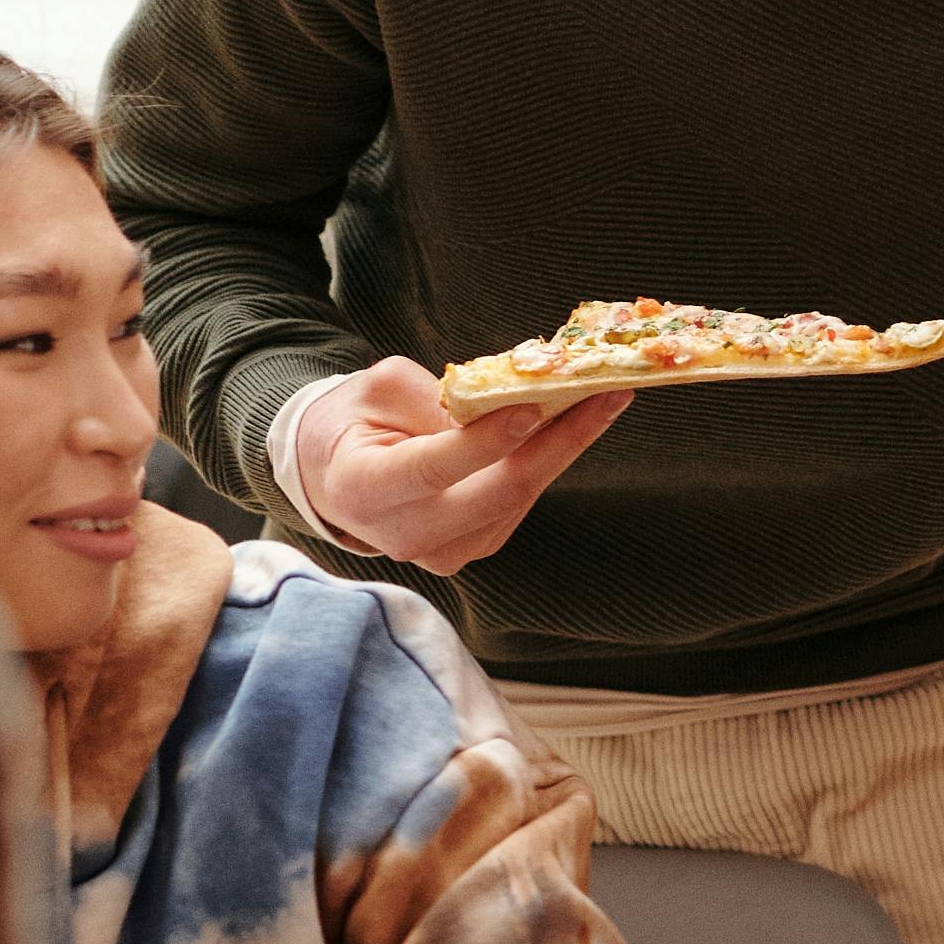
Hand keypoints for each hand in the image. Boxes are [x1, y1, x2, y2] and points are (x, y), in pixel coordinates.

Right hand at [300, 355, 633, 576]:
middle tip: (609, 395)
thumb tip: (506, 405)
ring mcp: (443, 553)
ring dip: (565, 449)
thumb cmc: (354, 422)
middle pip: (497, 494)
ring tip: (604, 399)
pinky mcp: (471, 550)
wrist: (334, 476)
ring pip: (517, 500)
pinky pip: (518, 504)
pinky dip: (547, 463)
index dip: (485, 441)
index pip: (434, 468)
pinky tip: (573, 426)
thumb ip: (433, 398)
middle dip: (561, 443)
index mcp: (365, 490)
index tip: (532, 406)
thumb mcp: (376, 390)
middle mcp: (406, 534)